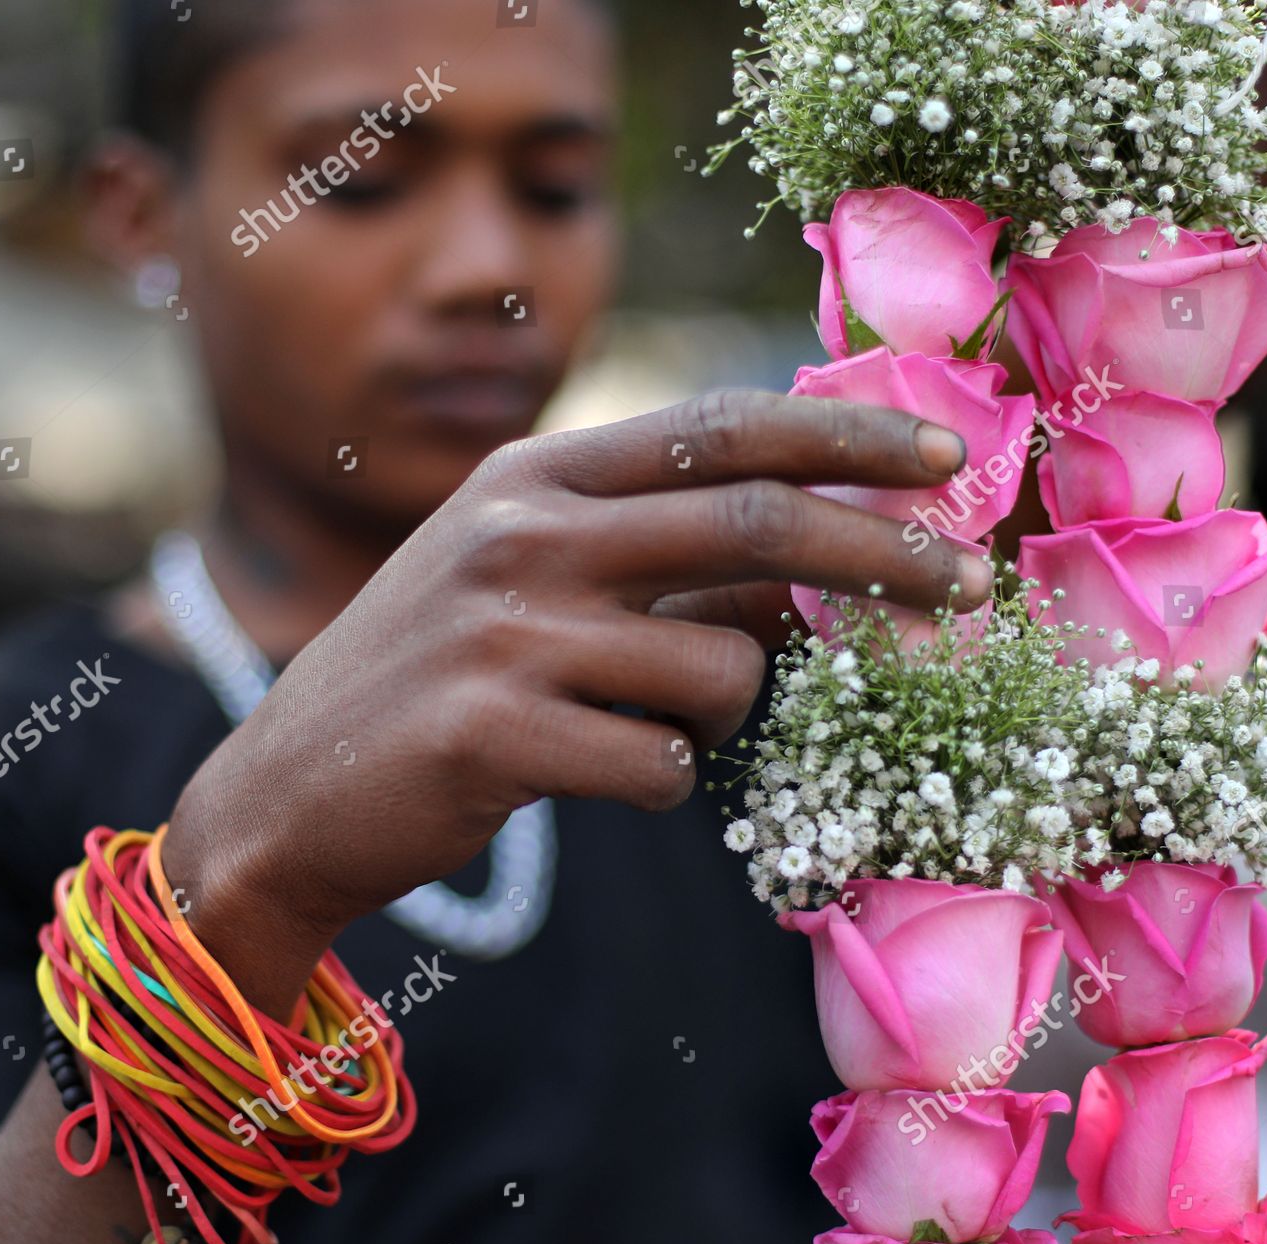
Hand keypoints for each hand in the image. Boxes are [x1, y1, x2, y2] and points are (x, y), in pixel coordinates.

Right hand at [163, 390, 984, 1014]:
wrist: (293, 791)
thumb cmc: (440, 681)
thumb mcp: (535, 587)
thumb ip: (661, 564)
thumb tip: (817, 574)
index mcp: (534, 477)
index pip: (718, 429)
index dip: (842, 437)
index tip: (942, 457)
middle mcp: (520, 532)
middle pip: (749, 520)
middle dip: (883, 553)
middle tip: (972, 588)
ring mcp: (503, 631)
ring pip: (720, 667)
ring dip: (726, 712)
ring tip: (647, 725)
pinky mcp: (494, 733)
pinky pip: (664, 763)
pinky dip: (664, 779)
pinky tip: (593, 776)